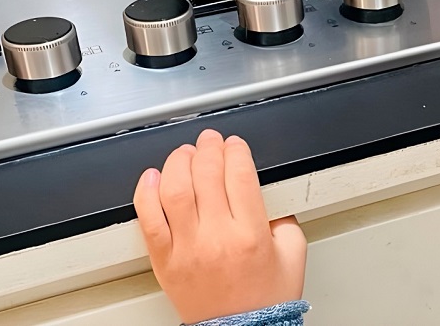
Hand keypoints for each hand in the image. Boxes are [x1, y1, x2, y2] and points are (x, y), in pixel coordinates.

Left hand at [134, 130, 306, 323]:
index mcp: (250, 234)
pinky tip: (152, 177)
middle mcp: (216, 238)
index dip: (236, 150)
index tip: (235, 145)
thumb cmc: (265, 299)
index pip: (239, 175)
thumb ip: (285, 219)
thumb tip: (267, 194)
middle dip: (209, 148)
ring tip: (185, 154)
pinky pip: (148, 220)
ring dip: (178, 162)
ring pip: (173, 190)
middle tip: (210, 141)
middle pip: (206, 175)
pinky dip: (145, 193)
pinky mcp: (164, 260)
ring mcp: (186, 249)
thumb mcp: (293, 253)